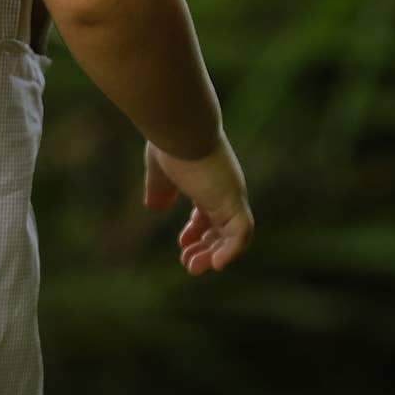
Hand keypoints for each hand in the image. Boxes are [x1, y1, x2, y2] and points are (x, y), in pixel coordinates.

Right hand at [144, 134, 253, 273]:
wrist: (180, 127)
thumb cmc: (169, 143)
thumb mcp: (159, 172)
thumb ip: (159, 189)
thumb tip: (154, 207)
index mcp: (209, 182)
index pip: (210, 214)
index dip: (197, 232)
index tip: (181, 244)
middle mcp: (224, 190)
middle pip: (222, 228)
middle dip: (205, 249)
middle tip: (189, 265)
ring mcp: (231, 195)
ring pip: (233, 236)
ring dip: (215, 255)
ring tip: (194, 267)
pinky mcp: (233, 200)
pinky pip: (241, 234)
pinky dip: (231, 251)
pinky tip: (216, 264)